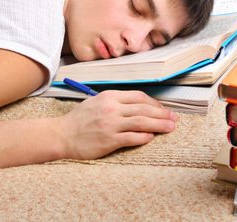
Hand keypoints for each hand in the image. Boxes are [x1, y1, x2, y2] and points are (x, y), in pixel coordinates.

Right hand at [55, 90, 177, 159]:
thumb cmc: (79, 119)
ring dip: (159, 125)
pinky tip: (152, 137)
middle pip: (144, 109)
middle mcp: (112, 108)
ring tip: (170, 127)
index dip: (154, 103)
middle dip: (161, 114)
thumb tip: (137, 106)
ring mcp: (111, 124)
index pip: (139, 97)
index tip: (163, 109)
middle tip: (174, 118)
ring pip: (142, 122)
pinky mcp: (109, 140)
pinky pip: (132, 137)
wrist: (62, 135)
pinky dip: (144, 137)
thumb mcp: (96, 101)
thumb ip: (115, 102)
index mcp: (110, 96)